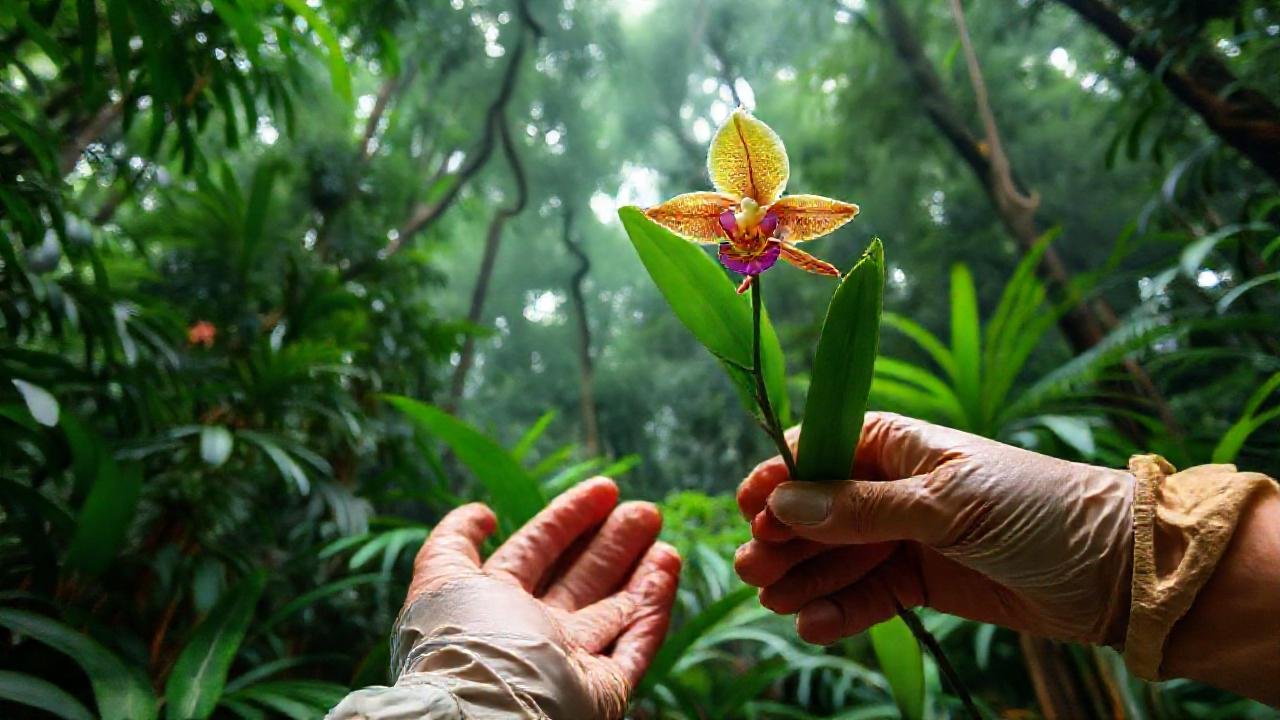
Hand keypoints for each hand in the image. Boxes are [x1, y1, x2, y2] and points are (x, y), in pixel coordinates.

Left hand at [403, 477, 680, 718]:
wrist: (484, 711)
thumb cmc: (462, 642)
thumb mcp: (442, 578)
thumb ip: (454, 540)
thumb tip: (482, 512)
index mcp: (494, 605)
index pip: (536, 550)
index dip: (568, 518)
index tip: (605, 489)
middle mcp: (532, 633)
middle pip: (580, 579)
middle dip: (613, 542)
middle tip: (645, 511)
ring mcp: (569, 664)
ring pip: (613, 611)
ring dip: (640, 572)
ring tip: (664, 539)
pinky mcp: (602, 690)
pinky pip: (634, 646)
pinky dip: (653, 610)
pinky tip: (667, 571)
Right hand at [734, 412, 1133, 645]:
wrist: (1115, 572)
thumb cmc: (1038, 510)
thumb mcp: (947, 504)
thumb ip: (864, 508)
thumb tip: (785, 504)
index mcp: (902, 444)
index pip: (823, 450)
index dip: (783, 478)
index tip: (751, 508)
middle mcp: (897, 486)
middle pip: (820, 508)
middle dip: (785, 537)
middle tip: (755, 568)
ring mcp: (909, 536)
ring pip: (838, 555)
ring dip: (804, 577)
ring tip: (774, 600)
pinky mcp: (924, 582)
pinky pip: (868, 594)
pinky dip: (840, 609)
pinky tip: (814, 624)